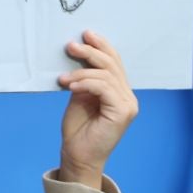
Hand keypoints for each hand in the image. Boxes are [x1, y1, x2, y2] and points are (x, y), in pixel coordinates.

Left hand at [55, 31, 138, 188]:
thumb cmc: (78, 130)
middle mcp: (128, 98)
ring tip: (63, 77)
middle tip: (71, 46)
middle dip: (91, 52)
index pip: (115, 63)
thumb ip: (85, 79)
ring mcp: (128, 105)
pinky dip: (85, 82)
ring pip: (106, 74)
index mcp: (120, 93)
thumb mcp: (79, 97)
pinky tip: (70, 85)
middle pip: (112, 65)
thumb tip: (79, 54)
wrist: (78, 157)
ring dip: (82, 71)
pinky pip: (104, 87)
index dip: (102, 46)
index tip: (85, 35)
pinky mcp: (122, 112)